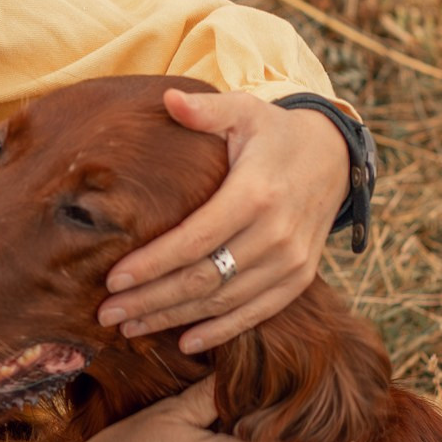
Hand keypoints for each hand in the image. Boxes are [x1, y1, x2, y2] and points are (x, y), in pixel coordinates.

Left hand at [98, 90, 349, 354]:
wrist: (334, 158)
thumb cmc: (274, 133)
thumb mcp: (245, 109)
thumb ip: (206, 109)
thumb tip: (167, 99)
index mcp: (255, 194)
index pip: (194, 240)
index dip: (152, 264)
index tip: (112, 280)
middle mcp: (276, 234)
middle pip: (203, 278)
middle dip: (151, 300)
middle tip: (107, 313)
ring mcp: (291, 261)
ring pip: (224, 301)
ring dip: (174, 319)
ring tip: (130, 327)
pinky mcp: (298, 278)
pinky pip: (256, 313)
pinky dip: (220, 331)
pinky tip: (184, 341)